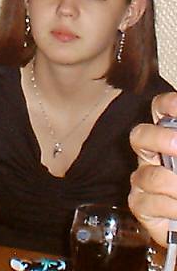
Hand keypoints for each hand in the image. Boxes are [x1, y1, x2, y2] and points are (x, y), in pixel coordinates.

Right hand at [129, 92, 176, 245]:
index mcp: (169, 138)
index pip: (161, 110)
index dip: (168, 105)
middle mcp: (151, 155)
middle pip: (140, 136)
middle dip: (159, 139)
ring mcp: (142, 180)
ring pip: (148, 175)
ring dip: (174, 185)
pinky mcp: (139, 204)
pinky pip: (148, 202)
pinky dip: (171, 208)